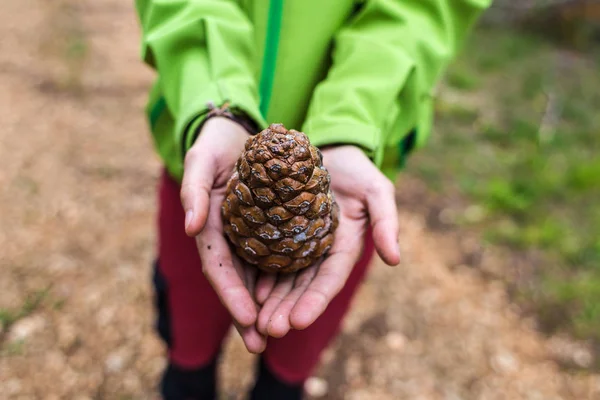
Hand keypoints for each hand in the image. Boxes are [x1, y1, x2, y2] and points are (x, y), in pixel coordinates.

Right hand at [180, 117, 265, 353]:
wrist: (236, 132)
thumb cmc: (214, 144)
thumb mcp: (202, 160)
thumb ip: (194, 191)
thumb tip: (191, 228)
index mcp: (208, 226)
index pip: (217, 267)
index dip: (230, 293)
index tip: (246, 317)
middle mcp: (227, 237)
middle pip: (236, 281)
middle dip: (245, 314)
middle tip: (259, 344)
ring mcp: (247, 235)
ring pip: (256, 276)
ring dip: (265, 305)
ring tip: (280, 332)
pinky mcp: (267, 227)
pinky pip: (275, 256)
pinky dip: (282, 278)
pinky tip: (296, 297)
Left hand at [254, 145, 400, 337]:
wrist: (331, 148)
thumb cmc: (357, 169)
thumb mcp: (377, 190)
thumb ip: (385, 222)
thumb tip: (394, 259)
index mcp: (345, 247)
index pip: (330, 279)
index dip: (316, 300)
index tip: (299, 321)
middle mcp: (321, 251)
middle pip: (304, 286)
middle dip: (288, 309)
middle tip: (270, 330)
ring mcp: (300, 243)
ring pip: (284, 278)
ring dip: (272, 302)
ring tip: (256, 324)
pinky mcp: (280, 231)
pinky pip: (269, 256)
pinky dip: (260, 275)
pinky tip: (248, 292)